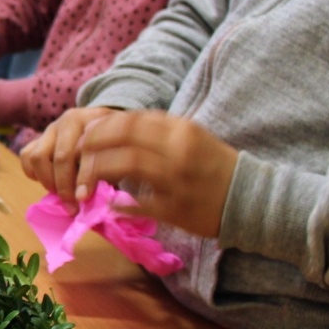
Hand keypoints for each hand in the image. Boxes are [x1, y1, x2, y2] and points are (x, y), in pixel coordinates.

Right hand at [19, 106, 119, 201]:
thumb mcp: (118, 153)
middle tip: (71, 205)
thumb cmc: (112, 144)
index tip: (84, 199)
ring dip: (47, 180)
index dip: (83, 178)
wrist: (105, 126)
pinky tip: (48, 181)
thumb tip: (89, 198)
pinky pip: (26, 156)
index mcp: (93, 121)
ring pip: (37, 156)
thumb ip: (108, 170)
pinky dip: (34, 173)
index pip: (84, 151)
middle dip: (64, 185)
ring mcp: (51, 128)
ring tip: (59, 193)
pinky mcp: (38, 137)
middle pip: (60, 156)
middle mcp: (69, 121)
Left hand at [72, 111, 237, 237]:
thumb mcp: (189, 137)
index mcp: (180, 129)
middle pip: (121, 138)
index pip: (127, 120)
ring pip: (125, 164)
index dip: (99, 128)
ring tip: (86, 185)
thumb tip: (110, 128)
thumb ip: (155, 131)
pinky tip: (110, 205)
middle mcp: (178, 149)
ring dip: (97, 173)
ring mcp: (178, 179)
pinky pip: (138, 204)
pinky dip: (119, 205)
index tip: (85, 138)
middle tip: (77, 161)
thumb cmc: (214, 166)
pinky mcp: (178, 208)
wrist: (251, 198)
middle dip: (91, 148)